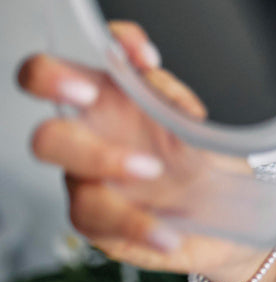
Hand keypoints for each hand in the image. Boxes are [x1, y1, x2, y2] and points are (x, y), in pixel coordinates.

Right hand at [18, 22, 275, 281]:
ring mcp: (88, 178)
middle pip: (45, 106)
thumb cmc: (202, 161)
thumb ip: (168, 96)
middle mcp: (92, 136)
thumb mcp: (194, 122)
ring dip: (107, 159)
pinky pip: (98, 218)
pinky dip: (136, 223)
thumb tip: (146, 72)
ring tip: (154, 171)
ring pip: (63, 161)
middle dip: (56, 89)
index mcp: (112, 102)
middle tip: (89, 94)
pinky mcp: (97, 222)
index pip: (83, 63)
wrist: (224, 214)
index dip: (97, 49)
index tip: (136, 57)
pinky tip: (166, 231)